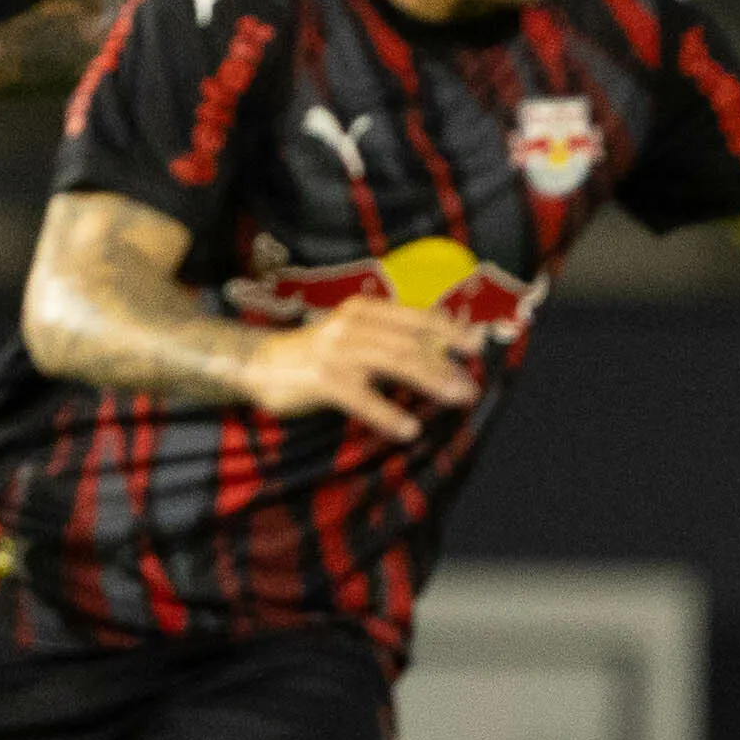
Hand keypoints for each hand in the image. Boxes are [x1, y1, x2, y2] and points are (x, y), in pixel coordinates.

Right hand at [235, 297, 486, 439]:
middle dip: (446, 364)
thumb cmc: (317, 354)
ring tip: (456, 398)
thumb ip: (391, 338)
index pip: (416, 317)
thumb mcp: (354, 336)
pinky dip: (388, 414)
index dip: (449, 330)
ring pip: (394, 362)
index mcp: (365, 309)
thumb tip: (442, 348)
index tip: (478, 346)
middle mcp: (353, 323)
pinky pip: (362, 398)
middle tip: (471, 387)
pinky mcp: (322, 379)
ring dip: (431, 380)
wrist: (261, 363)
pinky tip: (409, 429)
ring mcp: (337, 350)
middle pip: (410, 342)